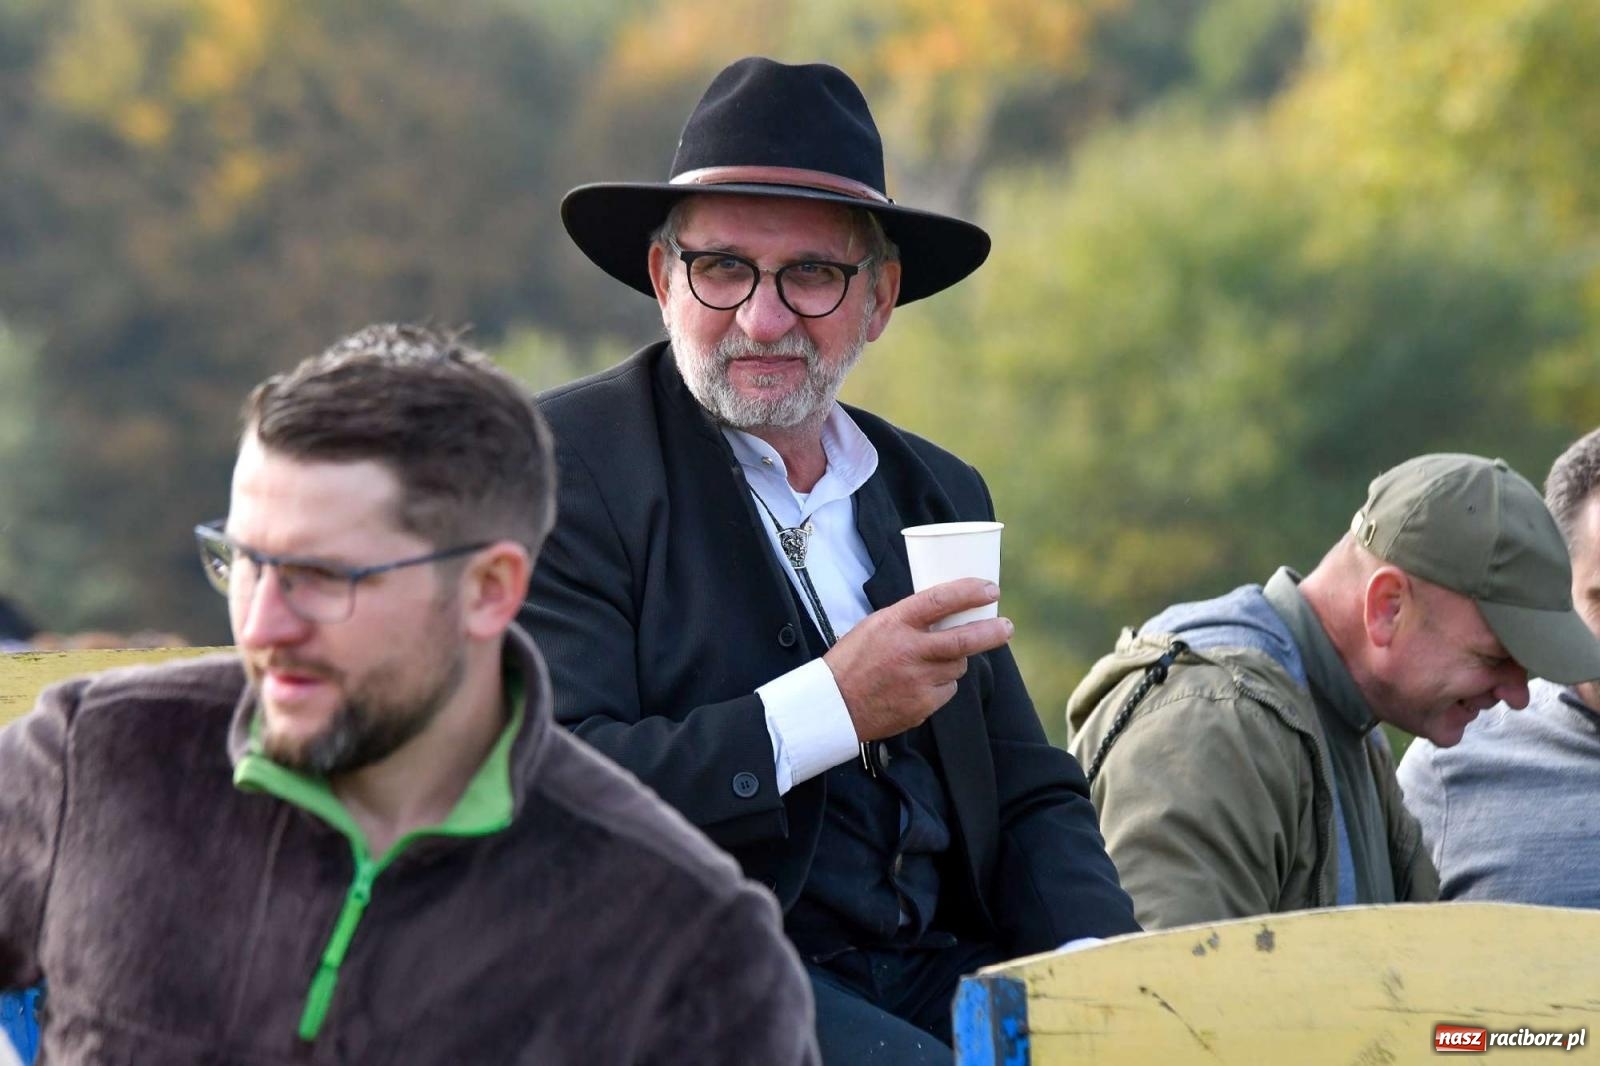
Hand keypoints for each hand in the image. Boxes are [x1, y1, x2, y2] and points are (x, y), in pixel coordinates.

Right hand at [823, 578, 1011, 742]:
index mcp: (895, 623)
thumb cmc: (853, 660)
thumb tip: (945, 612)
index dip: (970, 593)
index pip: (940, 600)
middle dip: (992, 632)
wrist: (833, 705)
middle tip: (1006, 627)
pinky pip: (946, 690)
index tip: (990, 590)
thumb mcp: (875, 626)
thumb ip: (908, 619)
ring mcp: (917, 681)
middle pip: (964, 639)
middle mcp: (909, 651)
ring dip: (955, 661)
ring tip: (933, 661)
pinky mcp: (922, 706)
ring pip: (957, 666)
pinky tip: (919, 685)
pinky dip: (941, 685)